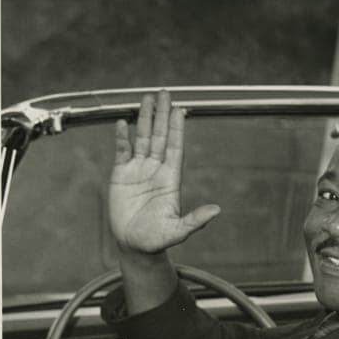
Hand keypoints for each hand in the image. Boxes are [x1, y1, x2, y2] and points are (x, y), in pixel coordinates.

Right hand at [109, 90, 220, 254]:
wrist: (134, 246)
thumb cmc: (157, 240)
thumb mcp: (177, 231)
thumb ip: (195, 220)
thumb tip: (216, 211)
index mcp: (170, 179)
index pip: (175, 148)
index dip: (177, 129)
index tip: (181, 110)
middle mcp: (156, 170)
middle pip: (160, 137)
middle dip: (162, 115)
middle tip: (164, 93)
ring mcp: (138, 171)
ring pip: (142, 139)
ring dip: (144, 119)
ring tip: (146, 99)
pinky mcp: (121, 175)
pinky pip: (122, 151)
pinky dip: (122, 137)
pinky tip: (123, 122)